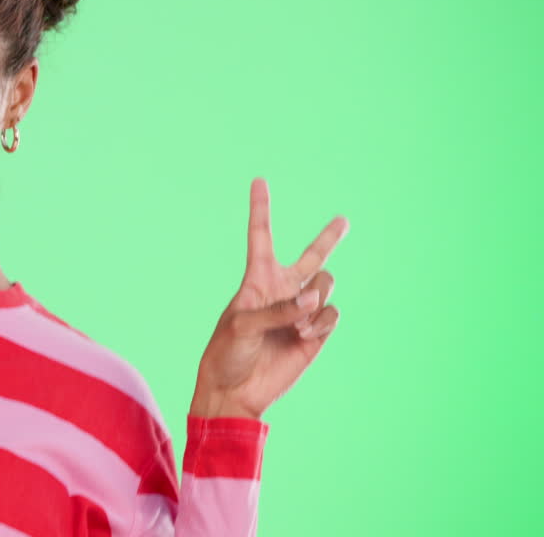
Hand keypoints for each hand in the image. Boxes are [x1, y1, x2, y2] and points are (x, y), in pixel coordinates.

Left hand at [189, 177, 348, 420]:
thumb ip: (278, 309)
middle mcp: (283, 290)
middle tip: (344, 220)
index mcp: (257, 279)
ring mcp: (301, 310)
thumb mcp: (242, 325)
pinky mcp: (315, 333)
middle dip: (329, 238)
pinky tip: (303, 337)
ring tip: (296, 324)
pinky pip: (331, 315)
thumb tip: (314, 299)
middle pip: (311, 256)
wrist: (236, 391)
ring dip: (316, 300)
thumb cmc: (227, 354)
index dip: (260, 208)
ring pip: (326, 285)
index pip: (261, 236)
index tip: (259, 180)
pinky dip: (321, 323)